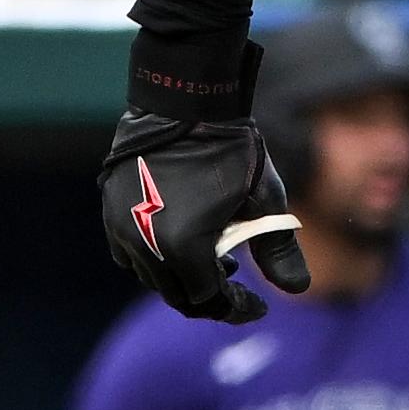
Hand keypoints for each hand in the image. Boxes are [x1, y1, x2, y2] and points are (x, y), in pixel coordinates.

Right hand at [100, 106, 309, 324]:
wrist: (185, 100)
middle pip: (177, 294)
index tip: (258, 306)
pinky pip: (129, 252)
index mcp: (184, 247)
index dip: (234, 309)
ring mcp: (122, 228)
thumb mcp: (263, 200)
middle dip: (210, 295)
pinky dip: (155, 258)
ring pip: (152, 275)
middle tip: (237, 283)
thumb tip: (298, 290)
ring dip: (182, 276)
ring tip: (213, 258)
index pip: (207, 301)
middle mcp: (146, 245)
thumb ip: (278, 249)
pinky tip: (177, 242)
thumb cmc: (230, 148)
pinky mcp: (110, 210)